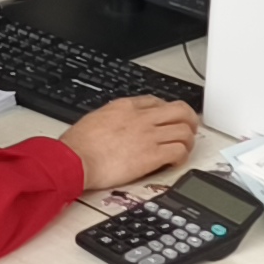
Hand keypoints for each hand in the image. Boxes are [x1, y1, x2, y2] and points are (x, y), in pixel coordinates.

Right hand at [61, 97, 199, 190]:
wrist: (74, 160)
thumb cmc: (77, 146)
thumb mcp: (95, 118)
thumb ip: (112, 117)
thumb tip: (117, 124)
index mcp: (126, 107)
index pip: (157, 101)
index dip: (167, 112)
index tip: (168, 121)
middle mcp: (142, 118)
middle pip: (180, 110)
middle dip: (189, 120)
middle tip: (189, 130)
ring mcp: (148, 136)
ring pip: (185, 130)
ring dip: (188, 140)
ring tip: (184, 149)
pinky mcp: (151, 156)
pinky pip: (179, 151)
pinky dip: (182, 156)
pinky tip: (175, 162)